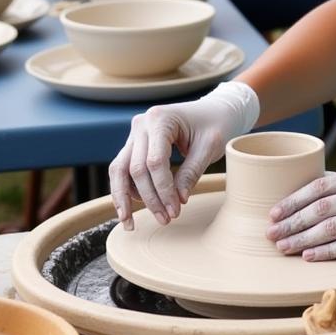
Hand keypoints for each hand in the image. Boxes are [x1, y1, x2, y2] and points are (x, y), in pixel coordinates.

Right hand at [109, 81, 259, 229]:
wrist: (214, 110)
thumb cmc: (216, 124)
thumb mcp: (210, 147)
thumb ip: (192, 172)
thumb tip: (178, 200)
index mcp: (160, 119)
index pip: (154, 162)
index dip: (163, 190)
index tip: (175, 210)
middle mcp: (141, 124)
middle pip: (135, 168)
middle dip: (149, 198)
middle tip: (165, 219)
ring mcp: (135, 133)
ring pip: (119, 169)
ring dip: (124, 198)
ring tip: (130, 223)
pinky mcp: (135, 143)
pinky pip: (123, 168)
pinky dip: (126, 189)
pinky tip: (134, 208)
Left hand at [266, 166, 335, 260]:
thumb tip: (322, 195)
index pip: (319, 185)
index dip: (293, 199)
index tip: (274, 211)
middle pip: (317, 207)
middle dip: (290, 220)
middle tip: (269, 233)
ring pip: (328, 226)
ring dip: (301, 238)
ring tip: (282, 247)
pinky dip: (325, 251)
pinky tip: (308, 257)